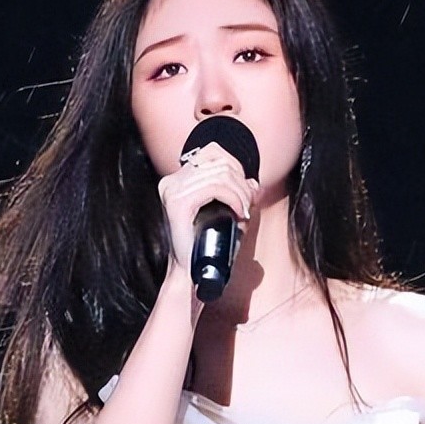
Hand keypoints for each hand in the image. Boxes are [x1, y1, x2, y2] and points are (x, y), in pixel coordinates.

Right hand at [156, 142, 258, 282]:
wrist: (191, 272)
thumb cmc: (207, 244)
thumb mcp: (225, 212)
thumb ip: (237, 193)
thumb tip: (253, 182)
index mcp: (177, 179)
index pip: (212, 152)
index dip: (236, 166)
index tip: (243, 191)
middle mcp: (172, 181)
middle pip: (220, 163)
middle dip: (242, 184)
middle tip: (248, 206)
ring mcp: (172, 190)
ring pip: (221, 174)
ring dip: (240, 193)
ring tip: (243, 212)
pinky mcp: (177, 203)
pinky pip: (215, 187)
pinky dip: (233, 198)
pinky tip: (238, 213)